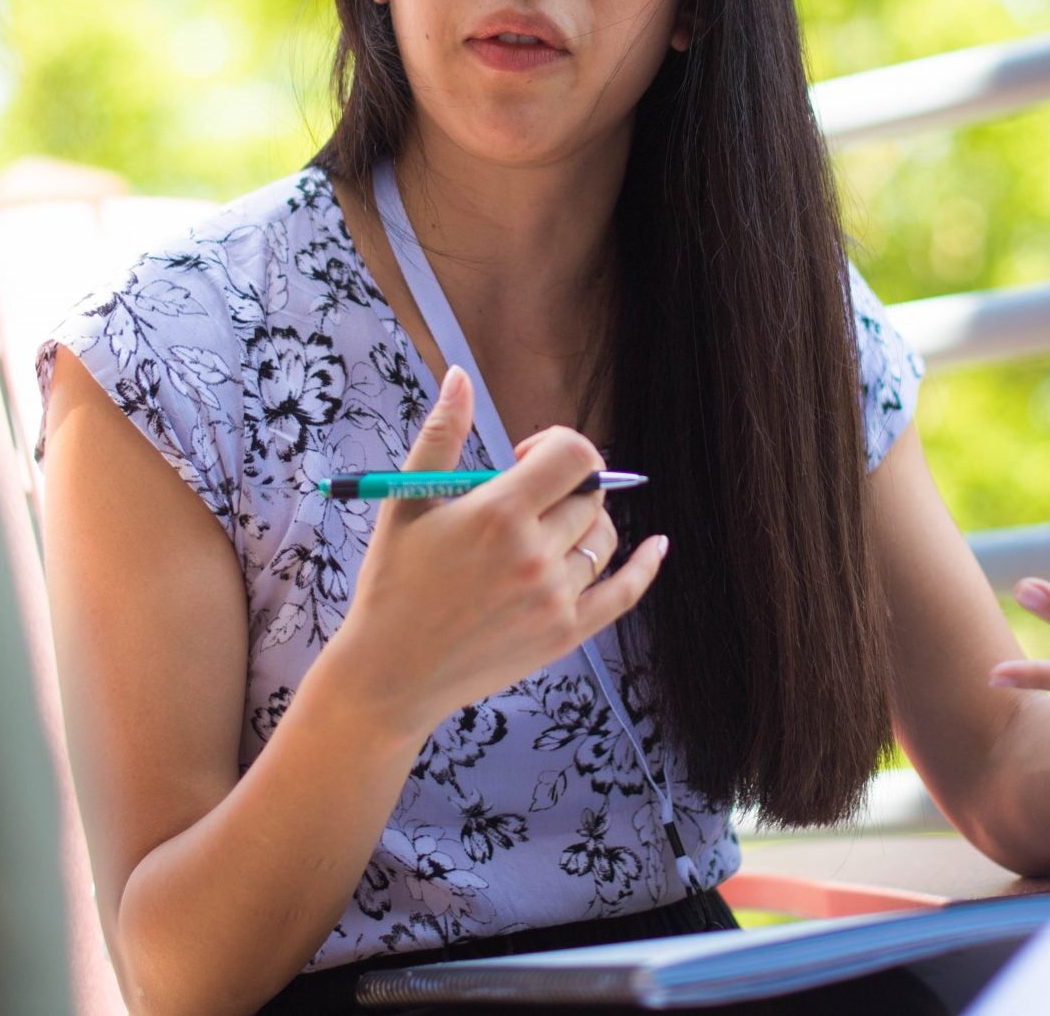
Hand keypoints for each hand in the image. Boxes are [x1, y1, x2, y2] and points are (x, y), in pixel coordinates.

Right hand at [324, 367, 667, 736]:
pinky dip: (646, 567)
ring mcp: (556, 597)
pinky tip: (657, 545)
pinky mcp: (565, 634)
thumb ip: (441, 434)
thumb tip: (460, 375)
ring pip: (603, 538)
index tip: (524, 460)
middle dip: (562, 487)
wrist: (391, 673)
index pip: (573, 455)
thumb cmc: (393, 583)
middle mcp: (536, 555)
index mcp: (499, 514)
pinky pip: (623, 594)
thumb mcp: (406, 501)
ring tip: (543, 534)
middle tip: (521, 503)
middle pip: (588, 495)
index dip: (556, 445)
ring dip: (584, 523)